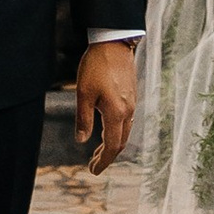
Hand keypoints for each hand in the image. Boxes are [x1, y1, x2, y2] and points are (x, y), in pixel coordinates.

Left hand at [76, 41, 137, 171]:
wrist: (114, 42)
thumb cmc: (95, 66)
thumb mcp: (83, 93)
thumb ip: (83, 119)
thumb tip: (82, 140)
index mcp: (116, 113)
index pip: (112, 146)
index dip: (103, 161)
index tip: (93, 171)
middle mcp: (128, 111)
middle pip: (120, 142)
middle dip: (107, 156)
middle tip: (93, 165)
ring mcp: (132, 103)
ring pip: (124, 132)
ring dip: (112, 144)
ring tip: (98, 151)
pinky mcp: (131, 95)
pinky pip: (126, 121)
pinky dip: (116, 132)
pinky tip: (107, 129)